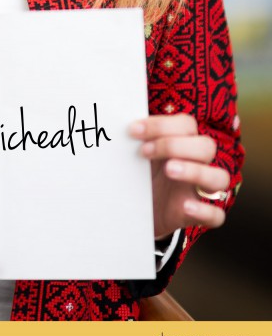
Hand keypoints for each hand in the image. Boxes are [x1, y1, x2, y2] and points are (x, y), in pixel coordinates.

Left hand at [130, 113, 230, 239]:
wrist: (135, 209)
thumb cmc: (139, 172)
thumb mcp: (138, 154)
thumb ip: (136, 139)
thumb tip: (114, 120)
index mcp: (182, 142)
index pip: (187, 124)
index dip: (161, 125)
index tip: (133, 130)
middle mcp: (196, 163)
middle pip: (207, 146)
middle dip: (175, 145)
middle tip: (144, 151)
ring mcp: (198, 189)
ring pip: (220, 178)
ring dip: (196, 171)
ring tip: (169, 170)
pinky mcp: (196, 215)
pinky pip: (217, 216)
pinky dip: (205, 211)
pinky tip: (186, 207)